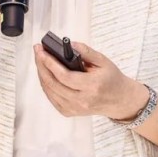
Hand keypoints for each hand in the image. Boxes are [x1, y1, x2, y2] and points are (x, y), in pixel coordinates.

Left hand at [33, 41, 147, 120]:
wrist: (119, 99)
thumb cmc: (111, 79)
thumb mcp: (103, 61)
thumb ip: (86, 51)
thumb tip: (69, 44)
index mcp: (92, 86)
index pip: (65, 76)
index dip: (50, 63)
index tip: (42, 51)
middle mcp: (82, 100)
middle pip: (53, 83)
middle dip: (42, 65)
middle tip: (38, 52)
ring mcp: (74, 108)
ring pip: (50, 91)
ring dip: (41, 74)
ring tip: (40, 60)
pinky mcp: (69, 112)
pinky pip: (51, 98)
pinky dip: (46, 85)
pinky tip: (45, 74)